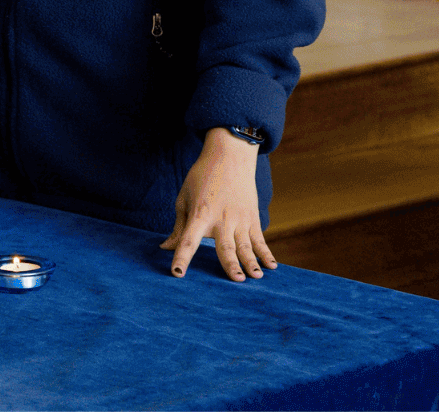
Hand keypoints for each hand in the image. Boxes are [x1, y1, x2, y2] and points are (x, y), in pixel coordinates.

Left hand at [161, 127, 276, 280]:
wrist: (229, 157)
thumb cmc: (201, 177)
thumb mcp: (184, 198)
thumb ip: (178, 226)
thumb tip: (165, 247)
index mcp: (199, 214)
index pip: (188, 240)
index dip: (182, 257)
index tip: (177, 273)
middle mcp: (221, 219)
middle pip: (225, 246)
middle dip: (231, 264)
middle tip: (236, 280)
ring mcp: (239, 219)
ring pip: (246, 245)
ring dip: (252, 262)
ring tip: (257, 276)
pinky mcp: (252, 218)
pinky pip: (259, 239)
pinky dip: (266, 253)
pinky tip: (272, 266)